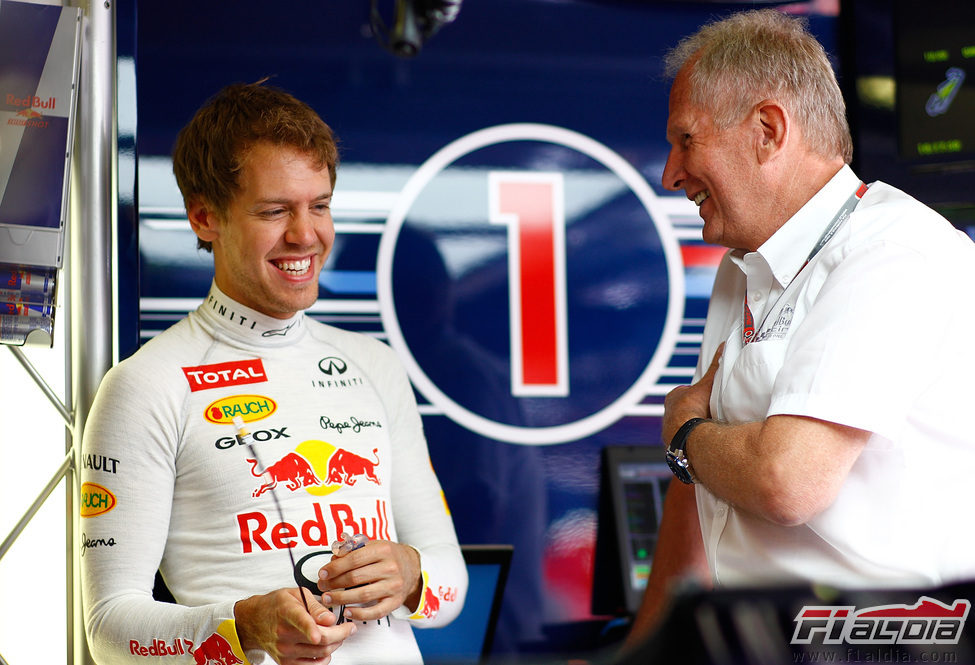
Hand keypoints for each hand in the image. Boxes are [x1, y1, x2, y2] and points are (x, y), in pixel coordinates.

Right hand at [234, 587, 355, 664]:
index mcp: (287, 612)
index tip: (321, 631)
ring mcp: (285, 651)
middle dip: (341, 633)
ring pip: (320, 653)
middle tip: (349, 628)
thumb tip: (330, 618)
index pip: (301, 621)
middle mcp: (284, 633)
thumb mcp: (295, 595)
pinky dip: (325, 658)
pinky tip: (326, 647)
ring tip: (338, 635)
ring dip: (336, 644)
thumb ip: (315, 606)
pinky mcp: (286, 663)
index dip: (311, 628)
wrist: (254, 621)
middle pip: (320, 639)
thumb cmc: (276, 606)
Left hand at [317, 540, 422, 621]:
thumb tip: (333, 559)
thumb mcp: (372, 545)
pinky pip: (376, 611)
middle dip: (334, 583)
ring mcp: (394, 586)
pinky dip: (360, 613)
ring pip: (363, 595)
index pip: (353, 559)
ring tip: (328, 598)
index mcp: (383, 550)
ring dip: (341, 598)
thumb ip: (352, 550)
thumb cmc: (386, 556)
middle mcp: (390, 568)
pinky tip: (347, 611)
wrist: (411, 567)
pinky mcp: (395, 601)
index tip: (322, 573)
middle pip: (355, 577)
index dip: (334, 568)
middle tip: (321, 586)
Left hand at [661, 343, 723, 442]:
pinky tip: (704, 438)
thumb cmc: (691, 408)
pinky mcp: (675, 443)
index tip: (708, 398)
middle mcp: (669, 412)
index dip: (698, 394)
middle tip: (711, 413)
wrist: (685, 434)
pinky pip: (686, 438)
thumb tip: (722, 348)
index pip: (687, 393)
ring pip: (685, 424)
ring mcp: (670, 428)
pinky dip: (694, 438)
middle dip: (696, 410)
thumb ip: (715, 368)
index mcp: (673, 397)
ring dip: (695, 426)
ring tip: (709, 427)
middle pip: (685, 409)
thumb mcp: (706, 385)